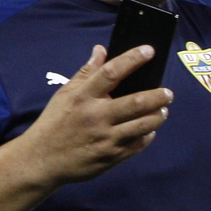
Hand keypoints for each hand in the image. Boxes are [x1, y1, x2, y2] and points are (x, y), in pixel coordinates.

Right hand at [22, 45, 172, 184]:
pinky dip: (148, 135)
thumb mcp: (65, 94)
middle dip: (158, 96)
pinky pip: (139, 144)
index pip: (111, 73)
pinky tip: (148, 129)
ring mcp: (105, 138)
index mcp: (82, 97)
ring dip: (158, 115)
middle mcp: (96, 117)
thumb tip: (101, 49)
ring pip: (143, 125)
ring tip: (162, 110)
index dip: (132, 59)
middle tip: (168, 92)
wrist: (42, 160)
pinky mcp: (111, 156)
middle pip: (136, 102)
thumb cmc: (55, 123)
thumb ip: (87, 73)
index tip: (149, 50)